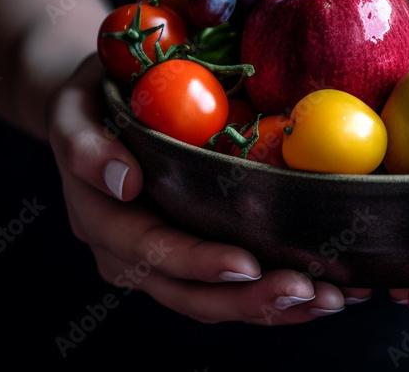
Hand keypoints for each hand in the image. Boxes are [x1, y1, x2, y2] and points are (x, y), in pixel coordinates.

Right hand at [47, 55, 370, 323]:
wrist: (93, 115)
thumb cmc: (92, 102)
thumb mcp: (75, 110)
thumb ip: (86, 144)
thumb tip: (123, 178)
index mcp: (103, 222)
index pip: (152, 252)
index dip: (200, 264)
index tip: (246, 265)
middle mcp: (132, 255)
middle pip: (192, 294)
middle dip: (253, 300)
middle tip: (311, 293)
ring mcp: (165, 263)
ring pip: (220, 301)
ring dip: (277, 307)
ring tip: (333, 299)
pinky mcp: (196, 257)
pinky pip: (236, 287)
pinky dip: (282, 293)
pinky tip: (331, 289)